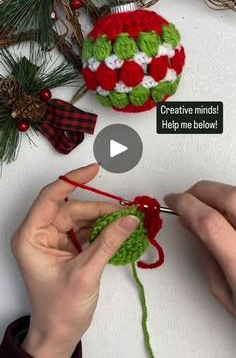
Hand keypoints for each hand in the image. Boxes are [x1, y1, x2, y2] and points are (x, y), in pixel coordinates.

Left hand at [11, 163, 138, 357]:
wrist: (59, 334)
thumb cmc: (60, 309)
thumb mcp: (86, 273)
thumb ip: (109, 242)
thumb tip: (129, 219)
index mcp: (31, 236)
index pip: (51, 197)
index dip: (73, 179)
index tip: (94, 170)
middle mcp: (39, 234)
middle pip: (70, 208)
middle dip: (97, 208)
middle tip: (123, 210)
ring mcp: (53, 240)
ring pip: (79, 217)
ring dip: (102, 218)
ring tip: (124, 219)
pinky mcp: (66, 247)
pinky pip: (84, 229)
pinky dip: (101, 229)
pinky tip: (116, 229)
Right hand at [165, 181, 235, 317]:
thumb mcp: (225, 293)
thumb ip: (205, 255)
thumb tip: (189, 224)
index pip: (208, 221)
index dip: (184, 204)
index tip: (172, 201)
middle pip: (228, 196)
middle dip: (200, 191)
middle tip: (187, 199)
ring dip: (219, 194)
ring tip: (208, 207)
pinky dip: (233, 202)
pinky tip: (228, 213)